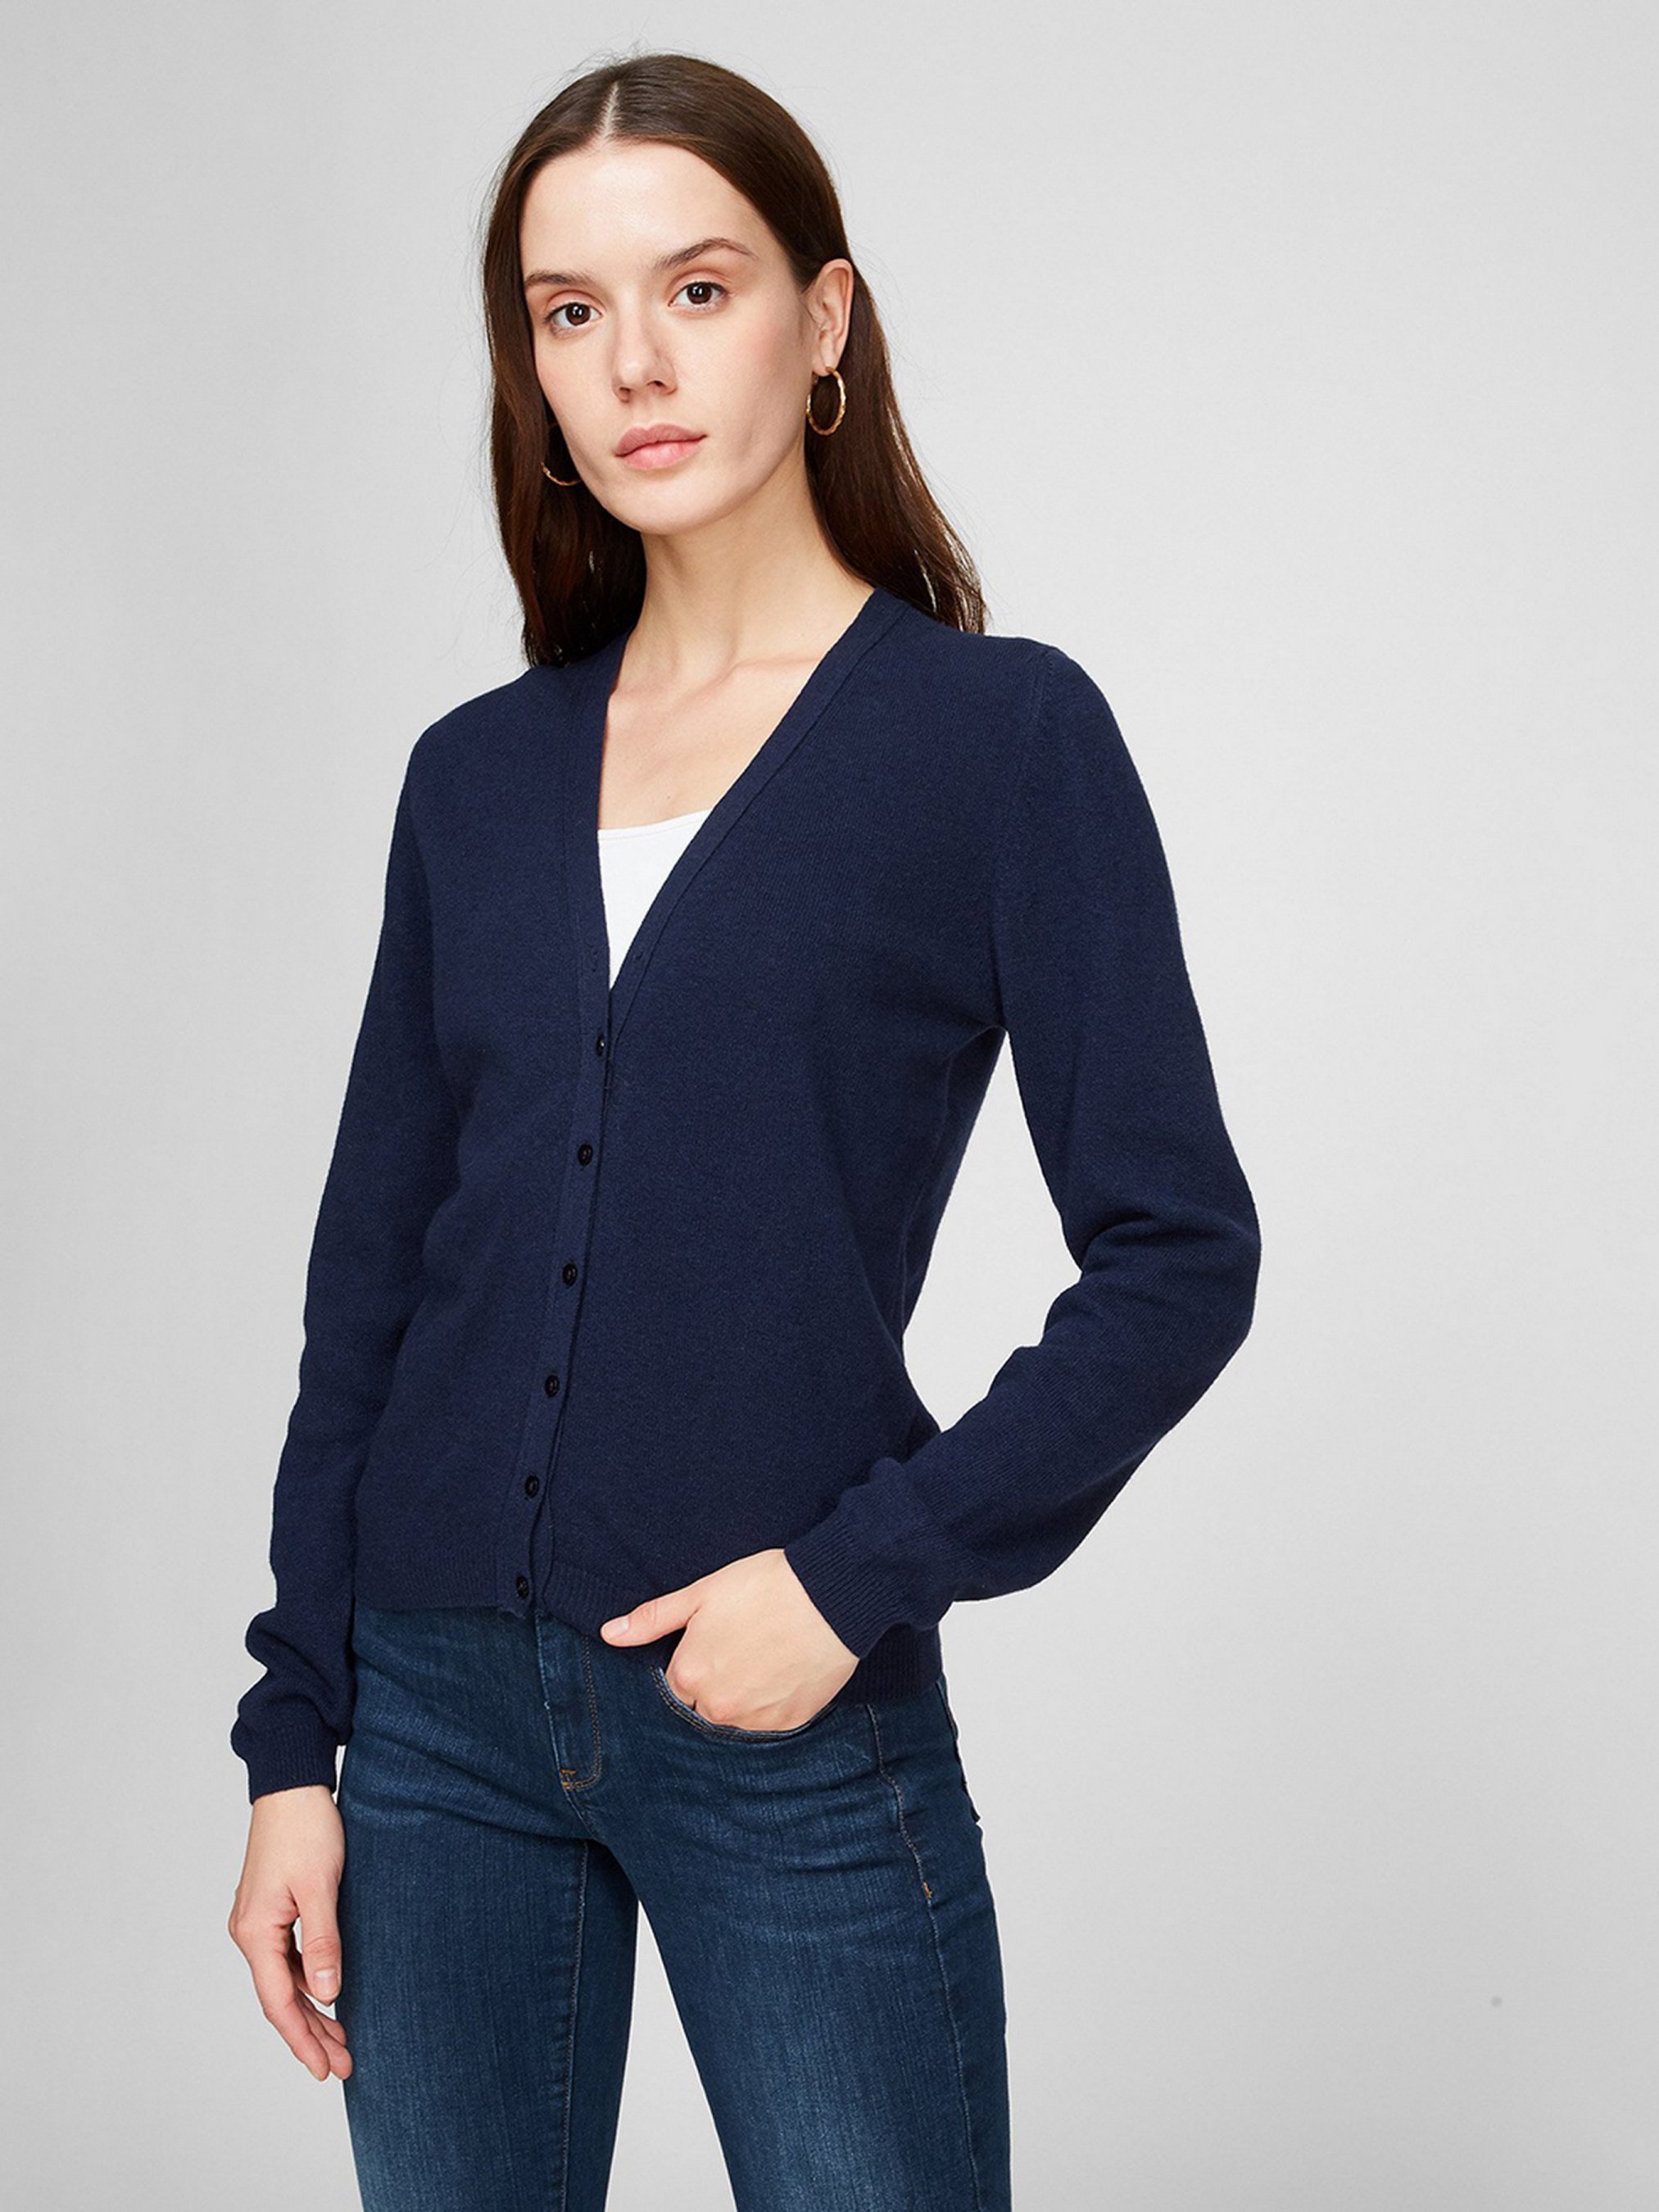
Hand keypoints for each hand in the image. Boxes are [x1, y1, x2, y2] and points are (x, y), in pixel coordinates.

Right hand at [227, 1784, 352, 2081]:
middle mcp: (249, 1932)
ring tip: (342, 2041)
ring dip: (312, 2011)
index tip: (326, 2070)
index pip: (279, 2002)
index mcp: (255, 1932)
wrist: (291, 1782)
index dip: (303, 2040)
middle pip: (281, 1998)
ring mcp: (258, 1921)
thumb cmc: (306, 1828)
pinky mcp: (272, 1908)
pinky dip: (309, 1981)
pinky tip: (329, 1995)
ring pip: (285, 1981)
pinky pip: (288, 1959)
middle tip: (344, 2064)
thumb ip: (323, 1940)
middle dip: (312, 2034)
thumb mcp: (321, 1885)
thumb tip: (327, 1993)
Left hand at [601, 1548, 856, 1729]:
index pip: (676, 1684)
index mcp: (689, 1676)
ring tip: (768, 1652)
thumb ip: (652, 1619)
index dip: (695, 1659)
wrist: (831, 1595)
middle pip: (704, 1704)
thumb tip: (609, 1634)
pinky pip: (770, 1720)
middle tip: (744, 1642)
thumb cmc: (764, 1586)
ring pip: (737, 1715)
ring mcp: (756, 1720)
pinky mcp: (790, 1722)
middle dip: (716, 1680)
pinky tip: (786, 1666)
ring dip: (744, 1693)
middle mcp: (718, 1708)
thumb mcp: (701, 1593)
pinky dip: (774, 1699)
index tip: (717, 1637)